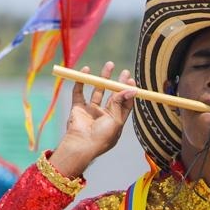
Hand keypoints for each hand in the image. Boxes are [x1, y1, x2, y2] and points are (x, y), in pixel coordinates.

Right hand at [50, 62, 135, 178]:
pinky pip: (79, 92)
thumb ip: (120, 103)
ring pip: (97, 91)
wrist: (81, 145)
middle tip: (123, 70)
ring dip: (103, 78)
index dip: (128, 91)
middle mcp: (103, 115)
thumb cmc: (102, 137)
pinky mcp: (78, 108)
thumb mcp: (115, 120)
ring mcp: (90, 111)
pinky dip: (81, 81)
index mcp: (115, 120)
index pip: (124, 103)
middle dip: (117, 82)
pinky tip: (86, 70)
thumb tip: (132, 89)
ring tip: (109, 65)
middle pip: (112, 95)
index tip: (130, 79)